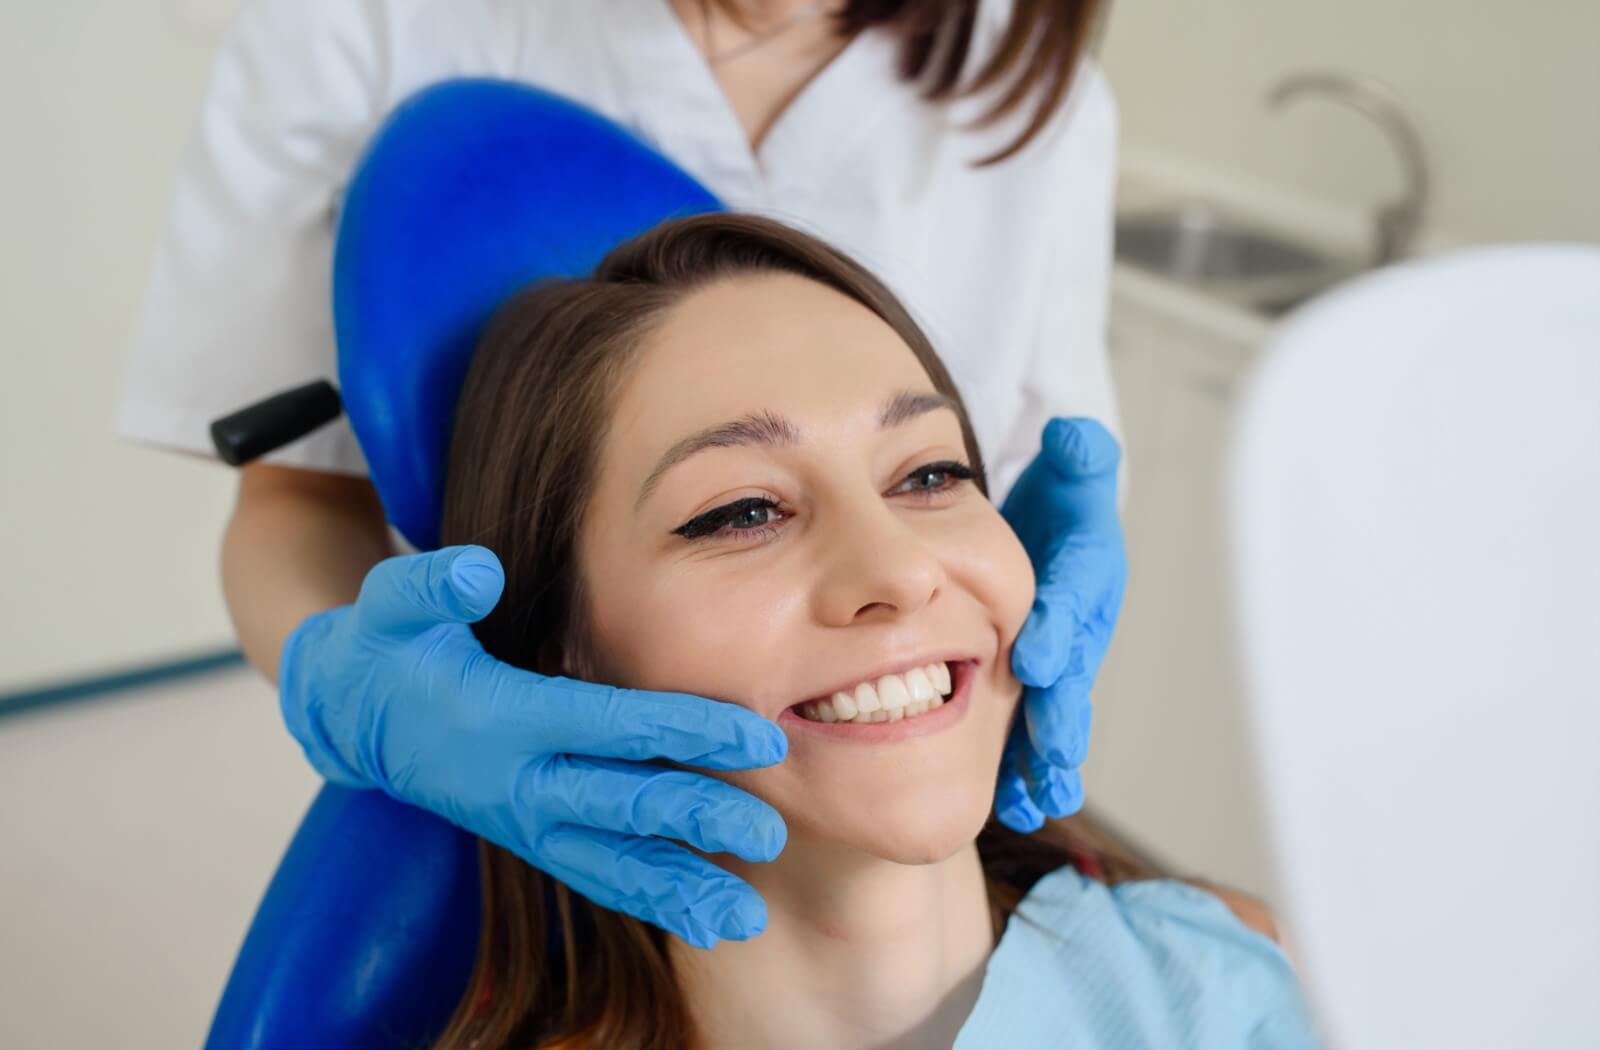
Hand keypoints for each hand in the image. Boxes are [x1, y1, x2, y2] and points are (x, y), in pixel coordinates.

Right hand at [278, 545, 787, 948]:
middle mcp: (517, 781)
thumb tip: (480, 570)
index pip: (609, 725)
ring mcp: (525, 822)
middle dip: (697, 819)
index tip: (757, 738)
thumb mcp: (392, 604)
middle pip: (620, 804)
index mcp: (502, 717)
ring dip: (680, 889)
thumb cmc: (392, 647)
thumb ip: (433, 583)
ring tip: (744, 918)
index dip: (685, 730)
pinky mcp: (533, 841)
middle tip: (771, 832)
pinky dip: (650, 902)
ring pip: (611, 863)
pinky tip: (707, 922)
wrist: (356, 718)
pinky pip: (596, 878)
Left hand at [996, 418, 1126, 830]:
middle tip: (1052, 741)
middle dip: (1062, 709)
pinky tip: (1020, 808)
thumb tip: (1076, 436)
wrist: (1049, 541)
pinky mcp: (1035, 697)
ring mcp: (1058, 671)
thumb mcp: (1068, 475)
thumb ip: (1077, 456)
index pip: (1071, 601)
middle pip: (1071, 674)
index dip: (1056, 627)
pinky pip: (1033, 741)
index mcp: (1083, 580)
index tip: (1035, 652)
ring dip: (1049, 760)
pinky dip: (1031, 776)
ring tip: (1038, 797)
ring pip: (1055, 719)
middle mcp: (1076, 632)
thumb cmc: (1057, 508)